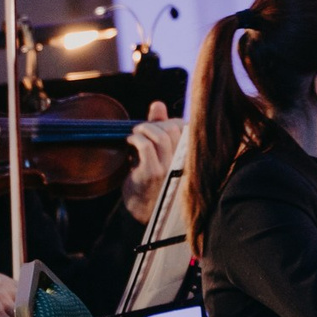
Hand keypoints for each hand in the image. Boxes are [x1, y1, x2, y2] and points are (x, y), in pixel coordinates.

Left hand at [122, 104, 183, 223]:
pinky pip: (145, 146)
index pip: (185, 127)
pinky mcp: (152, 174)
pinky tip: (129, 143)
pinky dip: (135, 139)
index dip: (170, 121)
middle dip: (155, 124)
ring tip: (135, 134)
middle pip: (173, 128)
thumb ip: (160, 127)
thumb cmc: (152, 181)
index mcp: (188, 157)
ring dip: (143, 129)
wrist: (144, 212)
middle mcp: (182, 163)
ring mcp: (168, 168)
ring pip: (161, 136)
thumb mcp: (159, 153)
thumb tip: (158, 103)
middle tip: (142, 130)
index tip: (157, 127)